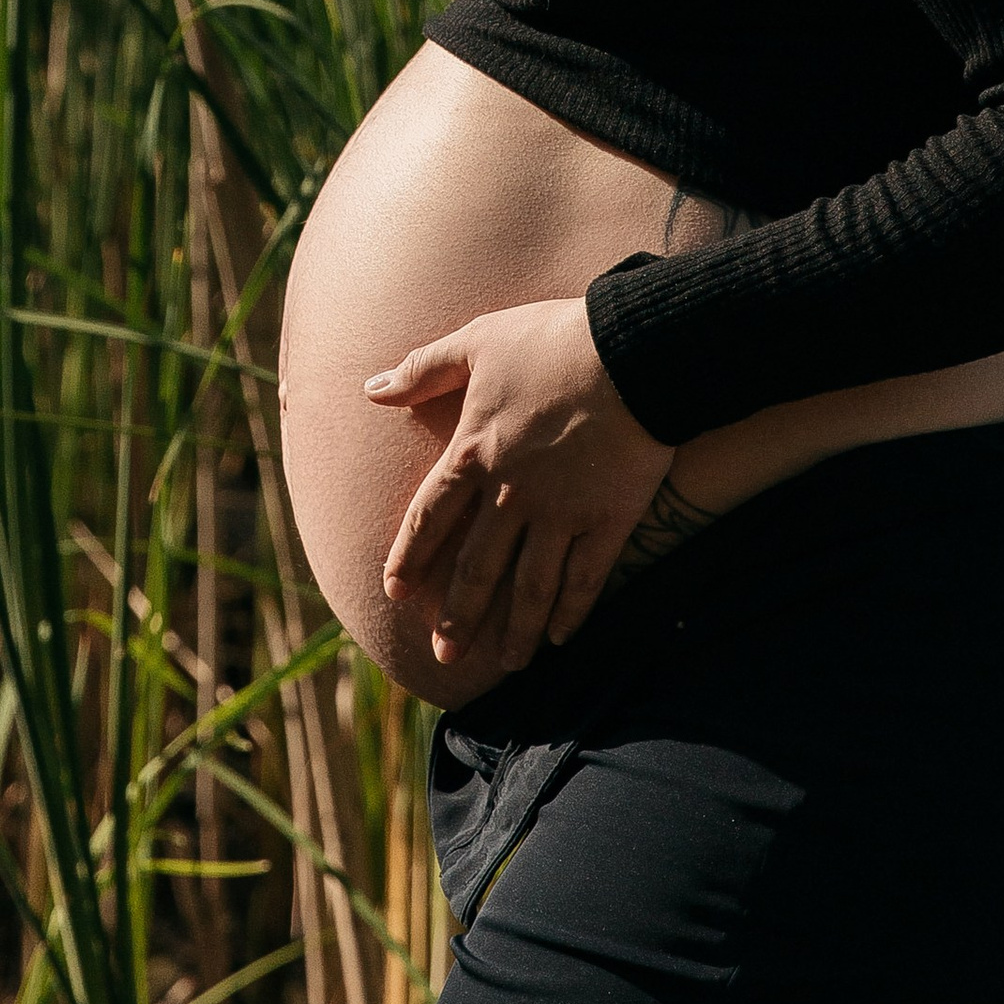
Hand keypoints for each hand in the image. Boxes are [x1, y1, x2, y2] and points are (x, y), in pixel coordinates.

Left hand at [369, 296, 673, 680]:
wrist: (632, 350)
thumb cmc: (552, 339)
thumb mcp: (477, 341)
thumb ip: (423, 369)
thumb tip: (370, 388)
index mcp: (475, 452)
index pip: (431, 516)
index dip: (411, 555)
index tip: (396, 591)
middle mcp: (512, 494)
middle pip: (477, 567)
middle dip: (458, 615)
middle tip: (444, 656)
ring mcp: (561, 512)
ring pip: (530, 585)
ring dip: (514, 629)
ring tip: (506, 664)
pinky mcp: (608, 520)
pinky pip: (585, 578)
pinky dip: (572, 611)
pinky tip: (560, 637)